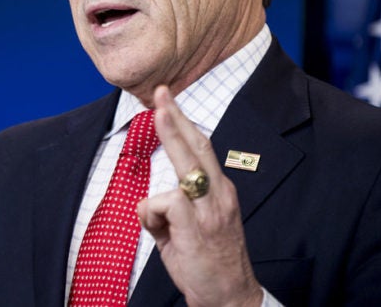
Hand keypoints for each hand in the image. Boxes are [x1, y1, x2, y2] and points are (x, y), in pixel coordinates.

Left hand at [136, 86, 262, 306]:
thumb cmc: (208, 262)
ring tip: (164, 225)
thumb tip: (150, 203)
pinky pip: (166, 202)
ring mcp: (211, 208)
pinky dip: (154, 215)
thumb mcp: (189, 228)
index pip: (201, 147)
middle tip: (160, 93)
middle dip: (175, 117)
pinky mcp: (197, 224)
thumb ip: (172, 209)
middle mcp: (220, 193)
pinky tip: (164, 234)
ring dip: (158, 201)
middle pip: (196, 146)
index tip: (168, 99)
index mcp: (220, 190)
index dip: (183, 122)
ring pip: (181, 170)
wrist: (230, 296)